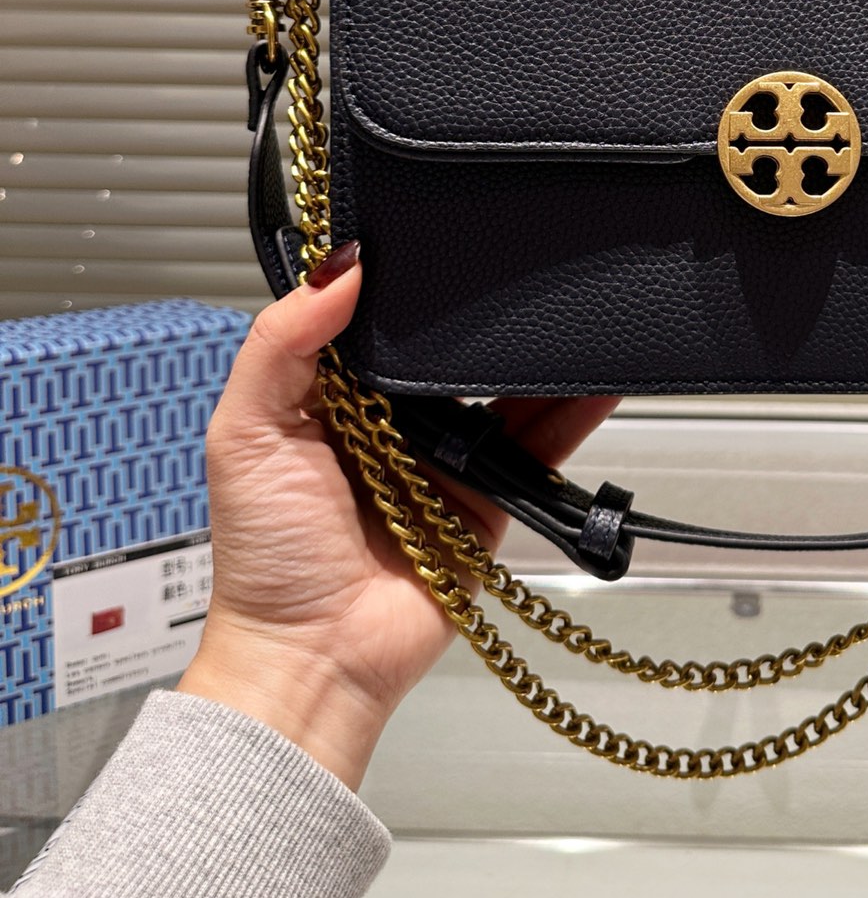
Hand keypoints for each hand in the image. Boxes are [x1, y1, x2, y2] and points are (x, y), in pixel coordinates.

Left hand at [178, 241, 618, 787]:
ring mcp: (442, 457)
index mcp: (327, 395)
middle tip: (502, 274)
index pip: (371, 318)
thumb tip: (338, 268)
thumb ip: (281, 343)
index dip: (395, 283)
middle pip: (444, 349)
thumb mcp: (244, 432)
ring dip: (531, 356)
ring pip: (500, 389)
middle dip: (473, 317)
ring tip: (561, 313)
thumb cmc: (265, 558)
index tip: (425, 242)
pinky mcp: (488, 497)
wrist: (315, 655)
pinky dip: (572, 413)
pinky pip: (536, 446)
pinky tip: (593, 380)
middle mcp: (389, 421)